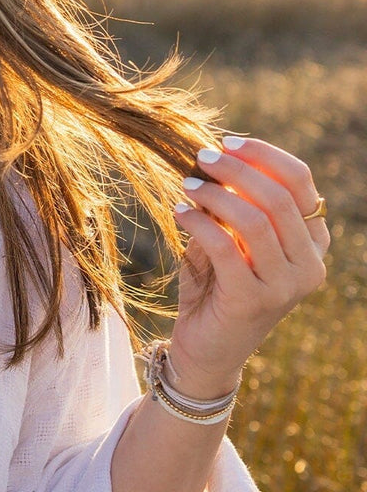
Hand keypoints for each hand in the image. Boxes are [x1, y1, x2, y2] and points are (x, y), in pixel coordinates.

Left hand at [167, 136, 329, 398]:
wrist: (207, 350)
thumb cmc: (216, 287)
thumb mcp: (230, 240)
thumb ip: (234, 205)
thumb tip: (215, 156)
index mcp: (312, 244)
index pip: (300, 182)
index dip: (263, 155)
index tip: (227, 142)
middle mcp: (309, 265)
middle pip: (278, 197)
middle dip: (236, 170)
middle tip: (200, 158)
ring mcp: (286, 286)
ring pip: (254, 220)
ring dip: (215, 194)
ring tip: (186, 185)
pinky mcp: (253, 300)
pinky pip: (226, 247)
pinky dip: (199, 222)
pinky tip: (178, 211)